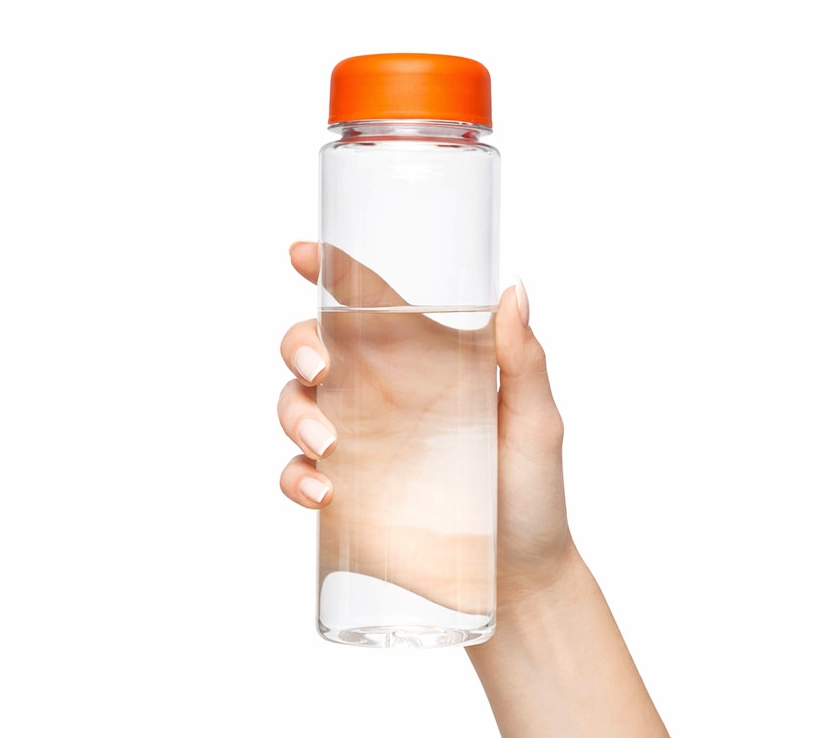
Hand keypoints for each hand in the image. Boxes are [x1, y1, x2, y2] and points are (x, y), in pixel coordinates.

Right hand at [278, 242, 575, 612]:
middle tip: (318, 363)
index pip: (370, 302)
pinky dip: (294, 476)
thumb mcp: (536, 422)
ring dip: (294, 411)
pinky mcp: (342, 496)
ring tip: (328, 441)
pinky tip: (322, 489)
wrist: (520, 578)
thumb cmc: (533, 491)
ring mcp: (356, 444)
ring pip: (294, 403)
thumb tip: (514, 290)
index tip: (300, 254)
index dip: (331, 271)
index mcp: (422, 360)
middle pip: (315, 346)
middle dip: (298, 342)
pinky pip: (296, 473)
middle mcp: (381, 393)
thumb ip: (524, 360)